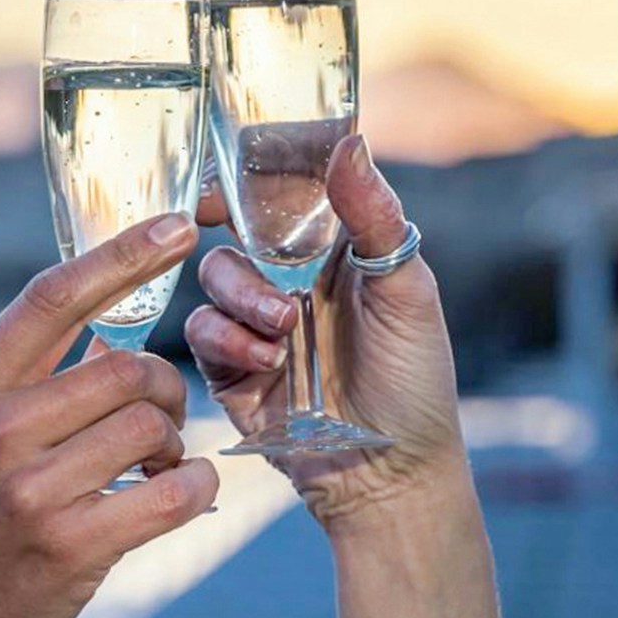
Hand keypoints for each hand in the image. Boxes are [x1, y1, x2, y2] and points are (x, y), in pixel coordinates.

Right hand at [0, 212, 216, 617]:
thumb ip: (16, 385)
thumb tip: (107, 332)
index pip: (51, 297)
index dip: (122, 254)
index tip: (178, 226)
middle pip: (125, 368)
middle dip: (162, 390)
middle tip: (158, 424)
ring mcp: (27, 490)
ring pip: (152, 425)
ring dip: (173, 446)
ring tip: (154, 469)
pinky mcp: (69, 546)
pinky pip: (173, 492)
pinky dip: (194, 490)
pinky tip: (180, 497)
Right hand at [186, 135, 465, 529]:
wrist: (390, 473)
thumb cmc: (414, 380)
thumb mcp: (406, 291)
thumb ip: (374, 217)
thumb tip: (350, 143)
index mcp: (334, 247)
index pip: (284, 189)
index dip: (254, 168)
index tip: (232, 155)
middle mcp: (290, 275)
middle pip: (234, 223)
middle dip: (218, 215)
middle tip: (209, 212)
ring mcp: (257, 320)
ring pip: (215, 275)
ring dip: (242, 292)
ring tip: (284, 324)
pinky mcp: (231, 367)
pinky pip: (204, 331)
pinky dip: (229, 339)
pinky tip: (267, 360)